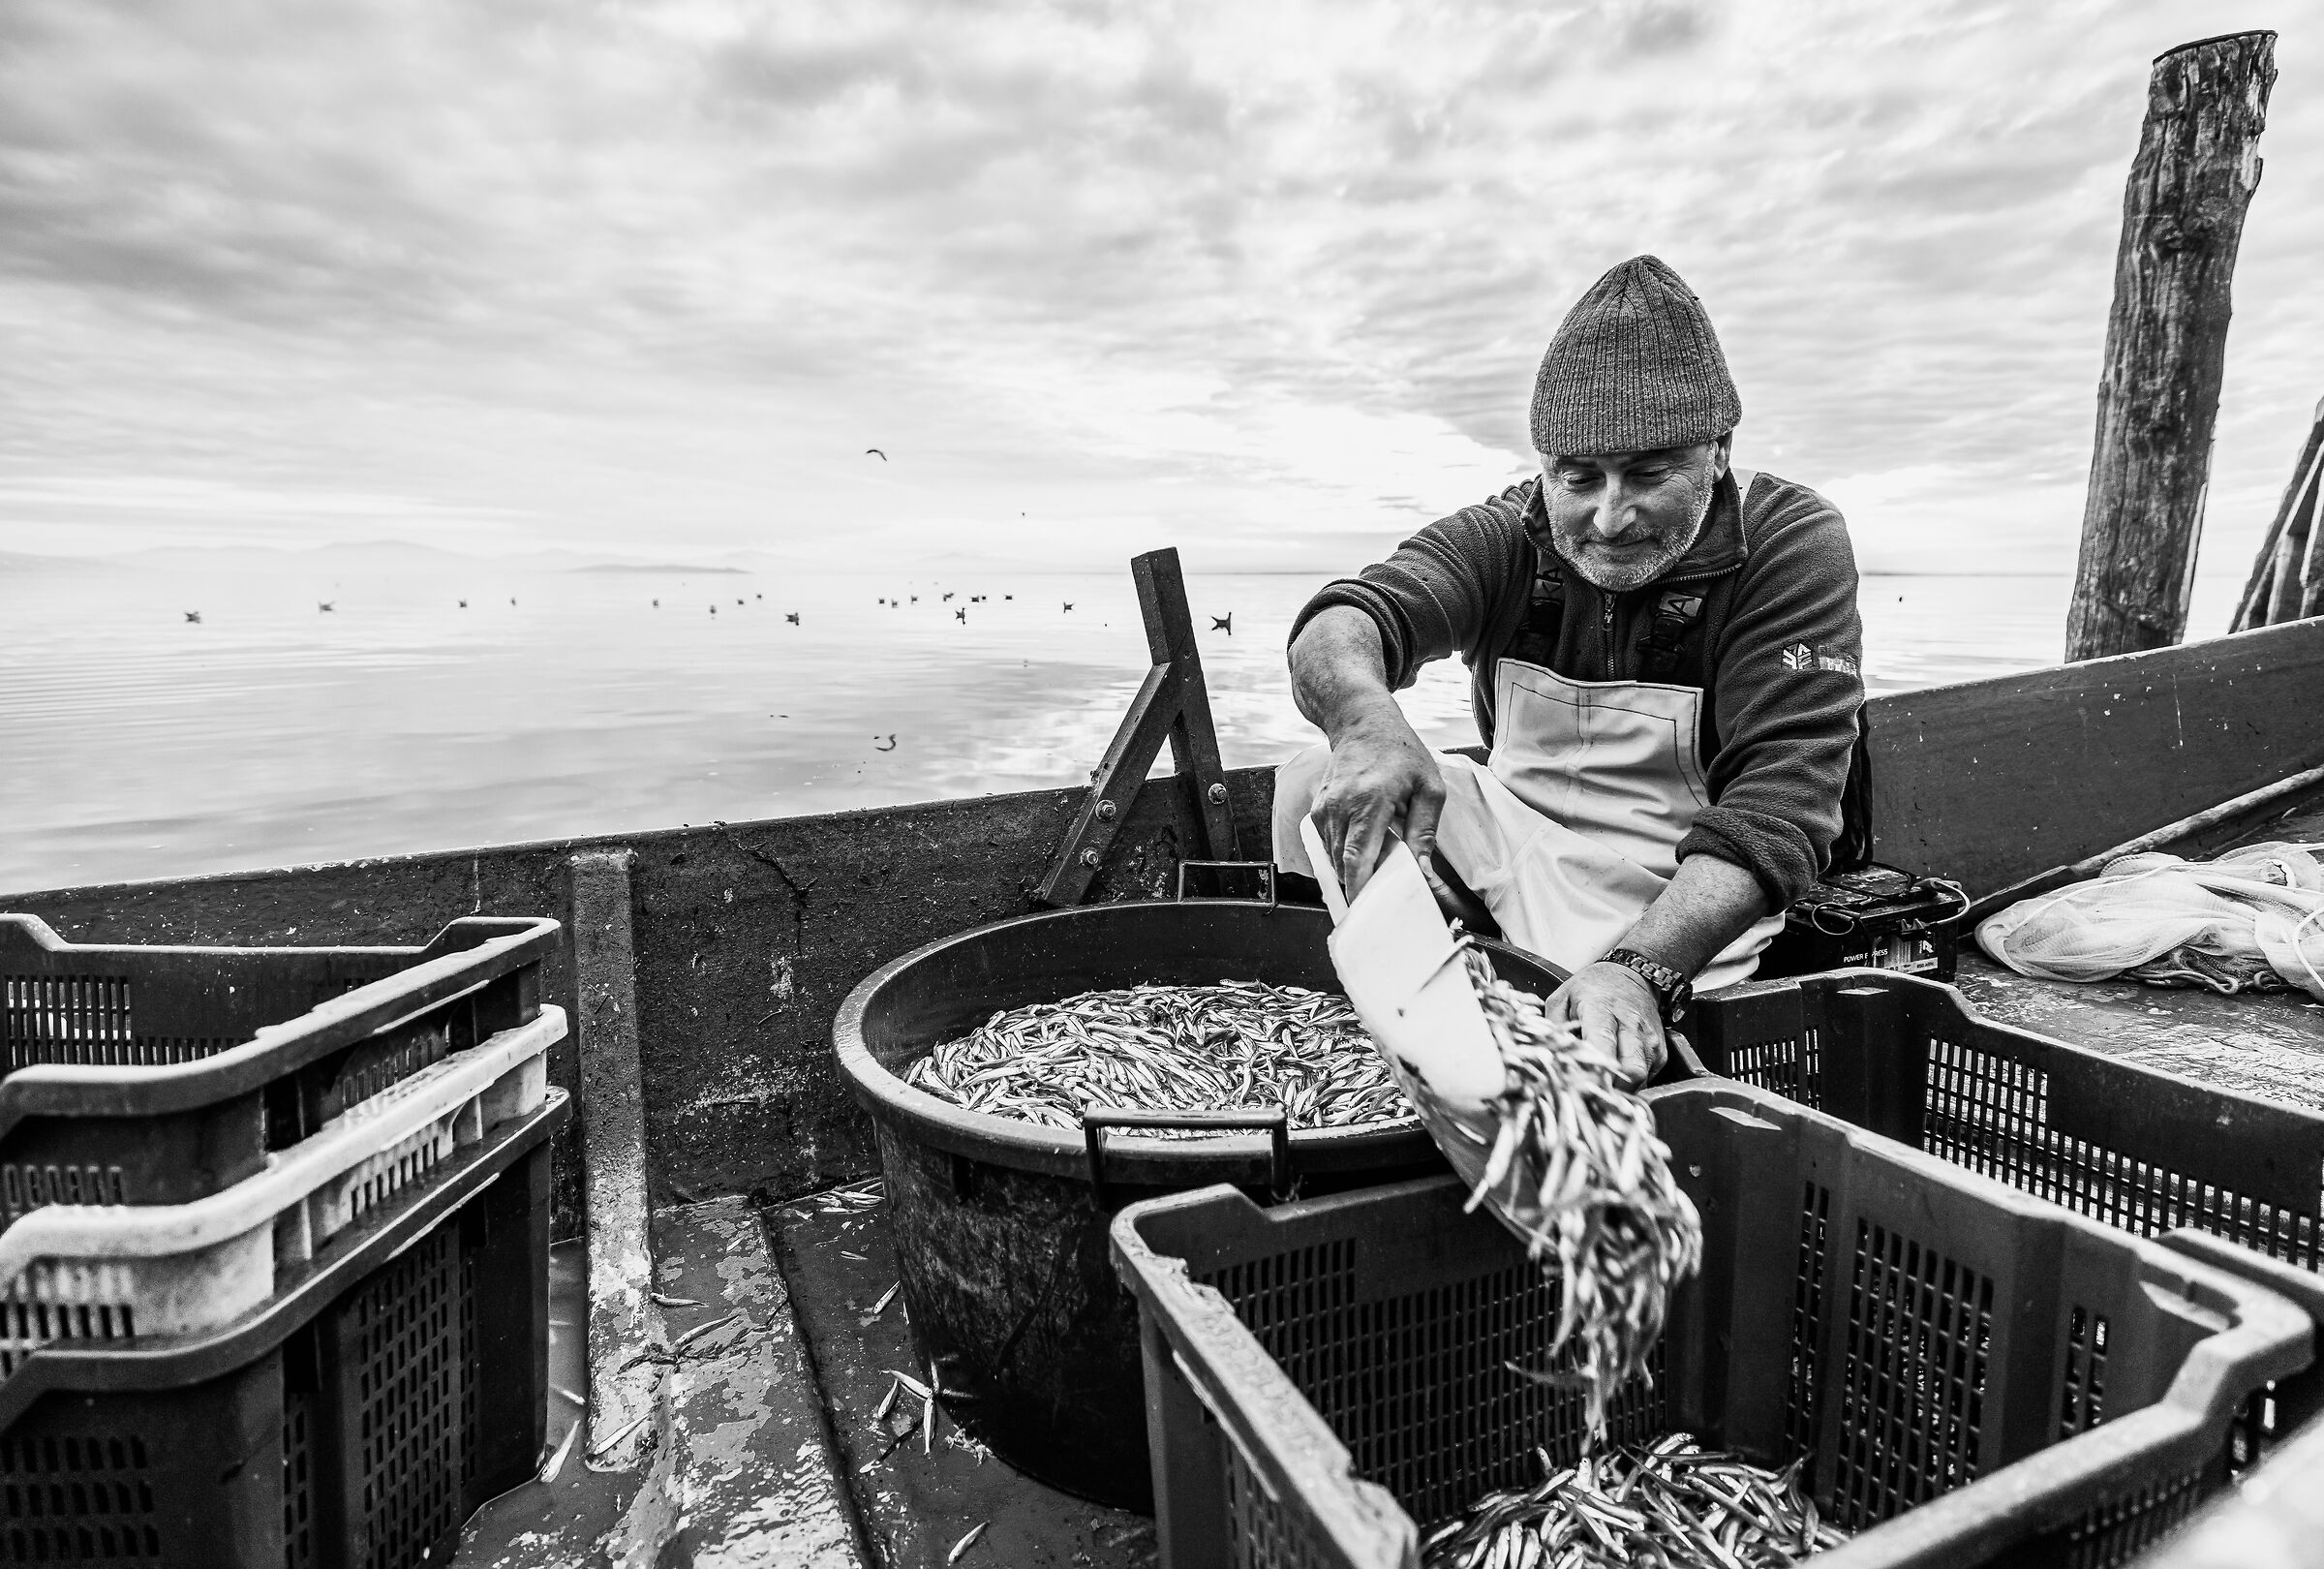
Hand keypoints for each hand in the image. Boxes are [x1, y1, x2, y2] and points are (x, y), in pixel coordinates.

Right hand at [1310, 697, 1446, 898]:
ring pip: (1334, 859)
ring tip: (1381, 860)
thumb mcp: (1429, 788)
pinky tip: (1365, 845)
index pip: (1356, 857)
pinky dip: (1346, 855)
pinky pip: (1328, 847)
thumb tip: (1422, 872)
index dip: (1360, 889)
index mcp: (1370, 800)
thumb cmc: (1401, 753)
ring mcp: (1323, 808)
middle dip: (1363, 886)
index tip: (1370, 913)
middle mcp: (1339, 806)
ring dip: (1356, 869)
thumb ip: (1424, 832)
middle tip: (1387, 896)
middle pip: (1342, 865)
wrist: (1363, 723)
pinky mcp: (1316, 811)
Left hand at [1544, 962, 1667, 1086]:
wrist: (1631, 974)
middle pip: (1631, 1070)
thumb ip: (1555, 1029)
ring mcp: (1649, 1038)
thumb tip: (1552, 1060)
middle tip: (1592, 1096)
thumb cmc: (1591, 989)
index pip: (1604, 1045)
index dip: (1596, 1072)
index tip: (1584, 1088)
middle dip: (1612, 1090)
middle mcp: (1630, 1025)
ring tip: (1602, 1088)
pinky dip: (1632, 1083)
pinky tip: (1616, 1076)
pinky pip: (1648, 1076)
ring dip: (1621, 1089)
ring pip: (1641, 1078)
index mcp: (1602, 1010)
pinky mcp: (1660, 1050)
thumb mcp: (1562, 998)